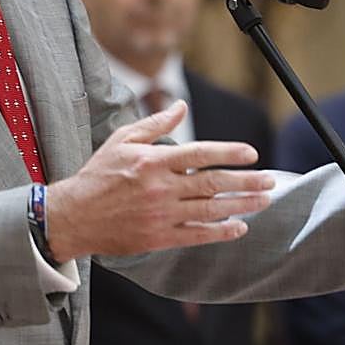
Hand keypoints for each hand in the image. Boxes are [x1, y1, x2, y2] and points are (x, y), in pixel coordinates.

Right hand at [45, 101, 274, 261]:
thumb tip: (180, 107)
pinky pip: (197, 234)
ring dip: (241, 205)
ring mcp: (161, 214)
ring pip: (210, 209)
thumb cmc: (98, 175)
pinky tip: (239, 227)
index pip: (200, 154)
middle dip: (246, 182)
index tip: (252, 153)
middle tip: (269, 180)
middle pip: (213, 183)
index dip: (229, 153)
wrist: (75, 215)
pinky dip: (221, 231)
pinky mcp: (159, 237)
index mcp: (153, 161)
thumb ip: (155, 124)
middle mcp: (161, 187)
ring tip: (263, 200)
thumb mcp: (122, 140)